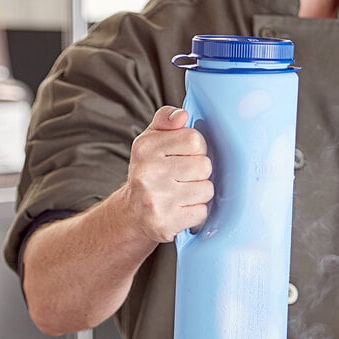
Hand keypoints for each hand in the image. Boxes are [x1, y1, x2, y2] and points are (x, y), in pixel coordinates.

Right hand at [126, 105, 213, 241]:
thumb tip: (182, 114)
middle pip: (204, 165)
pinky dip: (196, 212)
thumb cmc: (148, 173)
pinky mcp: (166, 223)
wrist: (131, 214)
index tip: (186, 156)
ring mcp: (156, 200)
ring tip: (183, 194)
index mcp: (145, 148)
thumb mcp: (150, 141)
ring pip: (206, 189)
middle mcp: (147, 173)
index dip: (197, 149)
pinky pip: (201, 212)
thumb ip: (165, 121)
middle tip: (184, 178)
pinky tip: (182, 209)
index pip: (195, 139)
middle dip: (200, 173)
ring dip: (200, 193)